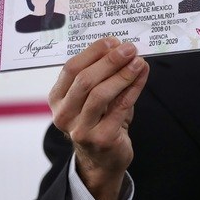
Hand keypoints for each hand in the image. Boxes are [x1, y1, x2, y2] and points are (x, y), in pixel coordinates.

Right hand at [48, 37, 149, 199]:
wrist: (103, 159)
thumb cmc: (100, 120)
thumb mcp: (94, 96)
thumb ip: (104, 74)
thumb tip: (124, 49)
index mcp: (57, 98)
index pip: (71, 68)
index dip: (93, 52)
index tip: (113, 41)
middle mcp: (63, 114)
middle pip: (85, 80)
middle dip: (110, 61)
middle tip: (130, 49)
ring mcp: (80, 129)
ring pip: (100, 94)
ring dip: (122, 74)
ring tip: (139, 62)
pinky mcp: (101, 139)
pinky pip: (120, 108)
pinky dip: (133, 88)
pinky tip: (142, 76)